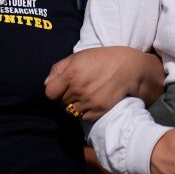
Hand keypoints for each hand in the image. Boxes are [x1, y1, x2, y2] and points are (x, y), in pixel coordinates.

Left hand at [45, 47, 163, 119]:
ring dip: (74, 105)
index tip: (61, 86)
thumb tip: (46, 83)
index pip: (50, 93)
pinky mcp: (99, 109)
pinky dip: (84, 111)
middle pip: (61, 102)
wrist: (128, 67)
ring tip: (85, 94)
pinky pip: (83, 117)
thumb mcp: (78, 56)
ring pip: (70, 111)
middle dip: (66, 95)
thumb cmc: (101, 58)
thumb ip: (58, 68)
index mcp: (71, 74)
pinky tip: (92, 101)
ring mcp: (89, 101)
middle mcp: (78, 89)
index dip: (54, 90)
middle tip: (78, 87)